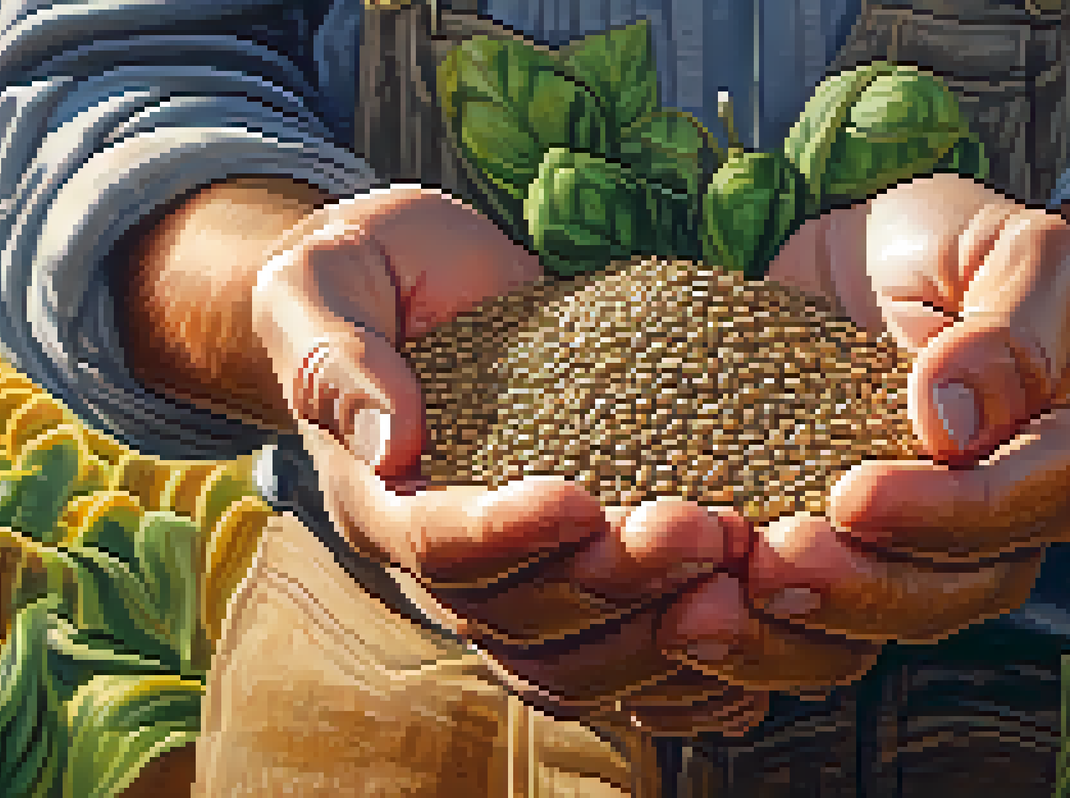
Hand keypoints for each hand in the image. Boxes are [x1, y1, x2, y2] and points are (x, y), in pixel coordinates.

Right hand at [250, 185, 861, 735]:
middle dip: (614, 582)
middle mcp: (442, 557)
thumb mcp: (322, 285)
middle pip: (521, 615)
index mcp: (379, 497)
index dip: (503, 536)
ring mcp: (512, 570)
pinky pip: (617, 646)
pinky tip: (748, 650)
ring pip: (576, 652)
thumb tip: (387, 441)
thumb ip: (336, 357)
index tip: (577, 500)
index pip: (433, 547)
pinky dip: (678, 665)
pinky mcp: (570, 564)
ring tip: (741, 559)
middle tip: (702, 529)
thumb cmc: (364, 275)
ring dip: (661, 622)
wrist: (414, 288)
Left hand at [748, 174, 1069, 647]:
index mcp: (1053, 450)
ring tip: (702, 612)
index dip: (944, 515)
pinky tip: (676, 615)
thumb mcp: (1012, 245)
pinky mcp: (835, 566)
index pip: (1027, 506)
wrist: (868, 262)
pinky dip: (743, 636)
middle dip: (855, 594)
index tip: (854, 496)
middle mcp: (994, 528)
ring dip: (785, 635)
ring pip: (870, 635)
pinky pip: (802, 631)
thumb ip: (1015, 324)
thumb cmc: (952, 246)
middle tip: (765, 566)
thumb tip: (956, 421)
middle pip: (946, 596)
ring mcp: (911, 560)